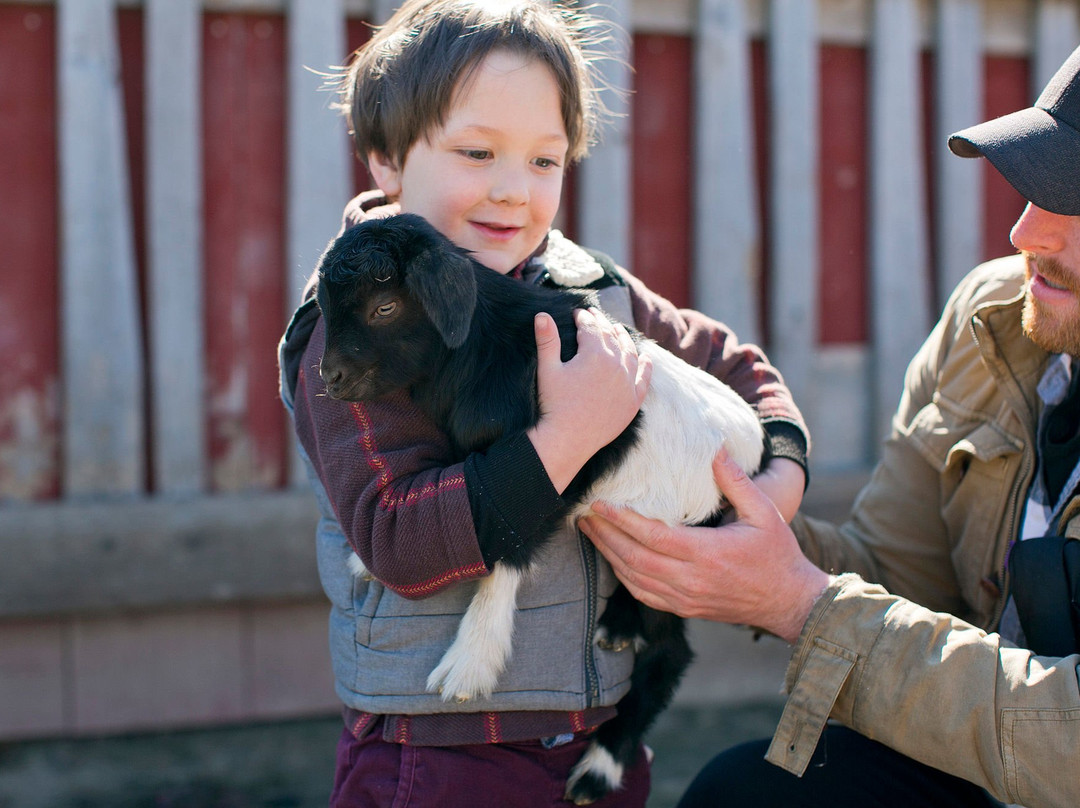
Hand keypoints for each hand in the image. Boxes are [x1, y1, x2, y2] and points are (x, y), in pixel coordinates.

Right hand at [528, 308, 651, 492]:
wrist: (568, 439)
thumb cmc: (554, 404)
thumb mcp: (548, 369)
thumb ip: (547, 340)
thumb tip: (541, 314)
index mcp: (595, 354)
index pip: (591, 327)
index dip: (583, 317)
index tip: (577, 313)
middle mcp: (616, 365)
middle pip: (611, 337)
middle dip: (602, 324)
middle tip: (594, 316)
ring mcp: (627, 383)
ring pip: (630, 353)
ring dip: (624, 339)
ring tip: (618, 330)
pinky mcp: (633, 402)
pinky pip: (644, 379)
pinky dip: (646, 366)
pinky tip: (646, 358)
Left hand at [580, 448, 829, 643]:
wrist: (788, 602)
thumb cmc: (777, 555)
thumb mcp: (764, 513)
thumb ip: (737, 482)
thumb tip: (716, 449)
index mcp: (707, 554)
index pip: (652, 536)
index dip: (621, 520)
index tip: (600, 504)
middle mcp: (690, 580)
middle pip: (634, 558)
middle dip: (605, 535)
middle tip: (584, 515)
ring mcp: (685, 598)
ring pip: (634, 578)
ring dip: (609, 555)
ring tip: (591, 533)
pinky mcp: (684, 609)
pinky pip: (644, 594)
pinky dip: (624, 576)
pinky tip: (613, 559)